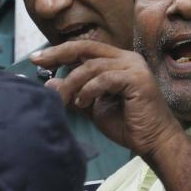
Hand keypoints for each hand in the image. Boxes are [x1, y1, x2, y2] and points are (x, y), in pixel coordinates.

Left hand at [31, 40, 183, 157]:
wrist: (153, 142)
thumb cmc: (128, 125)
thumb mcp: (93, 107)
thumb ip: (75, 93)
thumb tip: (49, 83)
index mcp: (117, 61)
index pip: (84, 49)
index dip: (59, 52)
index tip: (36, 59)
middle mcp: (127, 59)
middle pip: (86, 47)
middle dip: (58, 54)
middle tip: (37, 62)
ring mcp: (134, 67)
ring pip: (92, 66)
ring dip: (73, 83)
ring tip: (64, 100)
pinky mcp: (137, 80)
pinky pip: (105, 79)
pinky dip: (89, 90)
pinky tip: (83, 103)